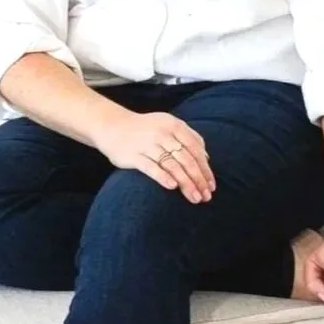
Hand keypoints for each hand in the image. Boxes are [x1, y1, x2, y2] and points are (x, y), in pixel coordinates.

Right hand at [94, 110, 215, 202]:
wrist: (112, 125)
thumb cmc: (145, 129)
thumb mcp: (168, 125)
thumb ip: (188, 136)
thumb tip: (206, 158)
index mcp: (173, 125)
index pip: (195, 149)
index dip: (205, 168)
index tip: (211, 186)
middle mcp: (162, 133)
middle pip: (186, 159)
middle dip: (198, 179)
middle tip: (206, 197)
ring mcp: (147, 144)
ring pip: (171, 165)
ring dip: (185, 183)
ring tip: (194, 198)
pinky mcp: (133, 155)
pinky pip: (150, 167)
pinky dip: (162, 176)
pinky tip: (172, 187)